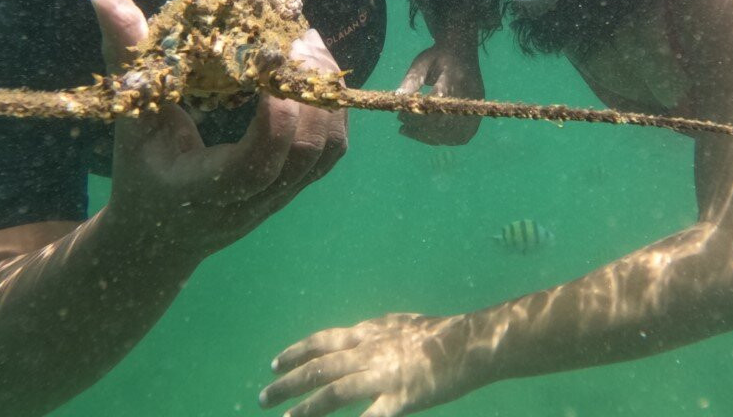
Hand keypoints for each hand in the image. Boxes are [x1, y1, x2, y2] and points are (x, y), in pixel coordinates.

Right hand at [89, 0, 346, 262]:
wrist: (161, 236)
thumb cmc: (142, 171)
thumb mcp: (129, 119)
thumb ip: (124, 59)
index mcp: (203, 190)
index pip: (255, 166)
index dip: (275, 120)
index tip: (273, 63)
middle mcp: (251, 200)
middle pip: (304, 157)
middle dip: (308, 94)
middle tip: (297, 41)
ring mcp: (281, 196)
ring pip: (328, 152)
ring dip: (326, 96)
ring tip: (309, 48)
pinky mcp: (298, 185)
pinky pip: (333, 150)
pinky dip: (333, 107)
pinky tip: (315, 70)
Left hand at [261, 313, 473, 416]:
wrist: (469, 343)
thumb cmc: (438, 334)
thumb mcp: (399, 324)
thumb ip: (373, 332)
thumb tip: (354, 334)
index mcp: (368, 333)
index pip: (322, 342)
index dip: (296, 353)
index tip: (275, 364)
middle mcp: (368, 351)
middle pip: (318, 367)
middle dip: (287, 383)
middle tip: (263, 397)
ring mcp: (382, 375)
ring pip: (333, 392)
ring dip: (305, 408)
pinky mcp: (399, 398)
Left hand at [396, 45, 482, 144]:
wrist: (463, 51)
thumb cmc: (439, 57)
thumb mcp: (422, 63)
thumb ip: (411, 81)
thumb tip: (398, 99)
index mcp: (454, 77)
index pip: (437, 102)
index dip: (418, 112)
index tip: (401, 115)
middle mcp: (469, 94)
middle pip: (446, 122)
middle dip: (422, 128)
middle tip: (403, 126)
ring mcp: (475, 106)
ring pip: (455, 133)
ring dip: (430, 137)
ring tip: (410, 131)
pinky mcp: (476, 114)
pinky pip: (462, 136)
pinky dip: (444, 139)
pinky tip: (427, 134)